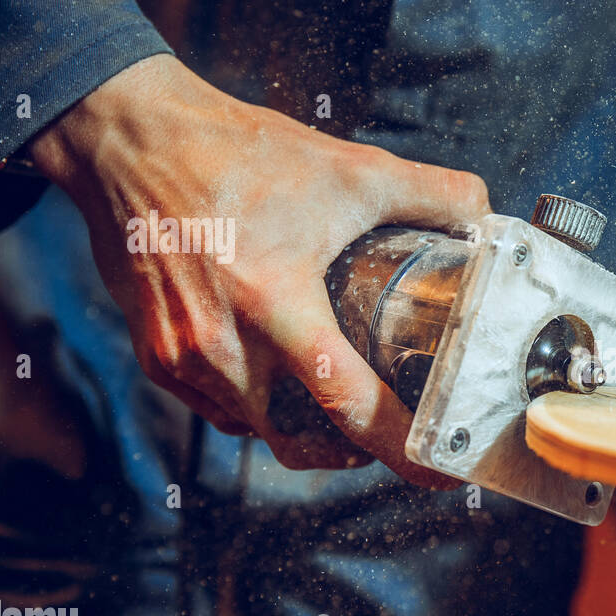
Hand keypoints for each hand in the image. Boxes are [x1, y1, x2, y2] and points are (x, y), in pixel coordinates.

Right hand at [28, 54, 489, 483]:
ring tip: (340, 403)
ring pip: (260, 430)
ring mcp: (184, 359)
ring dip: (303, 429)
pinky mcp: (157, 360)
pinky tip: (281, 380)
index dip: (401, 450)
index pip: (349, 404)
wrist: (129, 141)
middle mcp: (224, 346)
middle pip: (304, 439)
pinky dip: (257, 408)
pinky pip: (220, 411)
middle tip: (392, 435)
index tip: (438, 475)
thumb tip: (485, 217)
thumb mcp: (349, 168)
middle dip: (355, 448)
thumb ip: (432, 193)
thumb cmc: (235, 155)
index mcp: (276, 303)